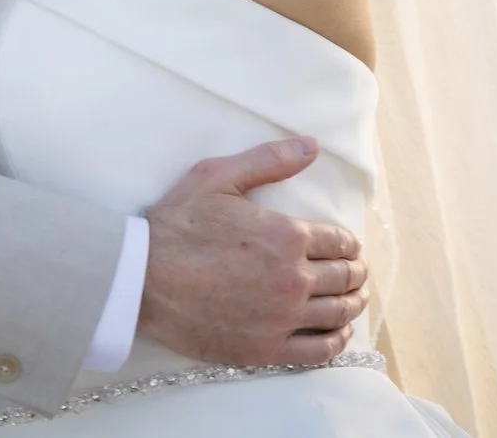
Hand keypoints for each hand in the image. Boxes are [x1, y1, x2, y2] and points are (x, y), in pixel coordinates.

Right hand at [137, 137, 369, 367]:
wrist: (140, 279)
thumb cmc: (176, 225)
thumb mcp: (219, 177)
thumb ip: (269, 160)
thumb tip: (313, 145)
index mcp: (287, 235)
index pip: (339, 241)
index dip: (349, 243)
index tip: (349, 246)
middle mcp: (293, 278)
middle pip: (344, 278)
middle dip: (355, 272)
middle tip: (357, 273)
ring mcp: (281, 318)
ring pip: (337, 314)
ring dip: (352, 304)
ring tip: (354, 300)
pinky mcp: (266, 350)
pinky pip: (318, 351)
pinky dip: (336, 342)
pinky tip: (338, 334)